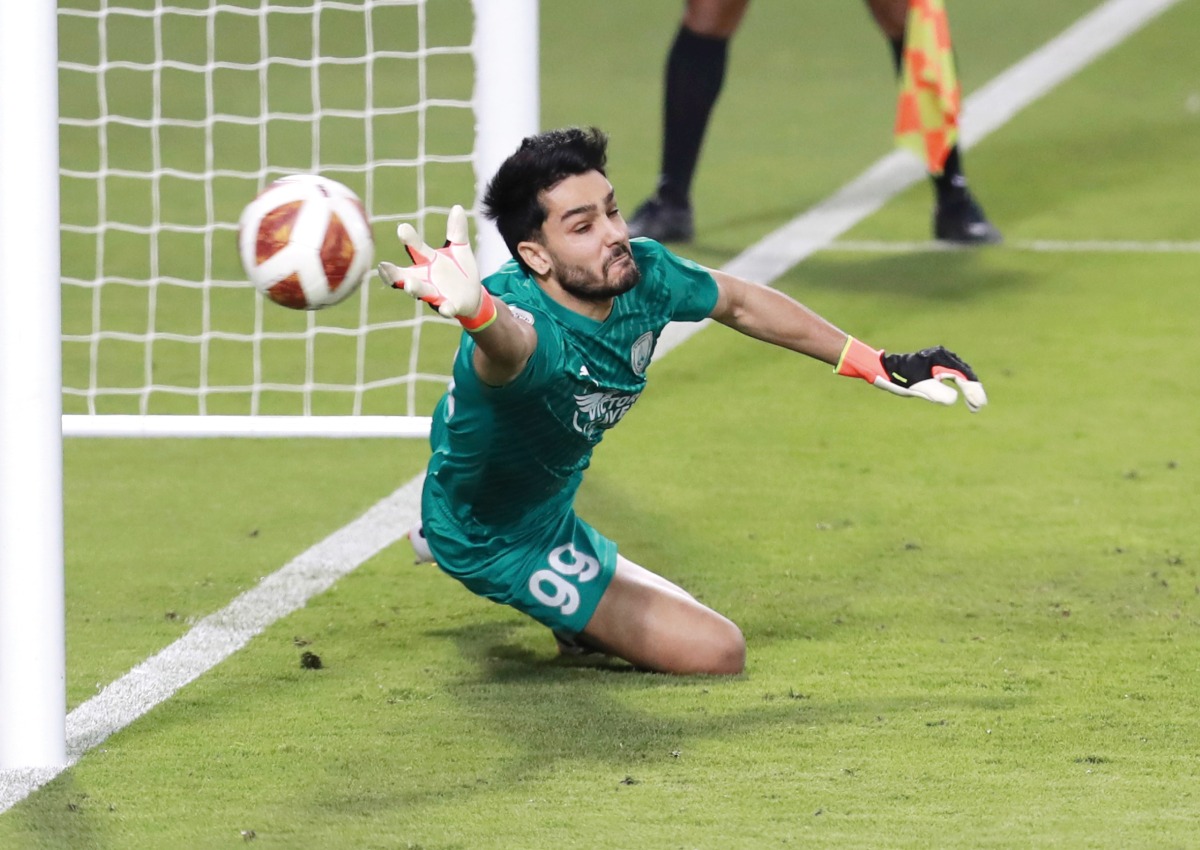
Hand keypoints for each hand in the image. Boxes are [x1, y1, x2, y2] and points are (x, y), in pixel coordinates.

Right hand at [377, 204, 495, 330]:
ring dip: (414, 288)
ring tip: (408, 285)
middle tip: (384, 267)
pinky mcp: (451, 306)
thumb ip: (457, 232)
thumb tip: (457, 208)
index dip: (409, 239)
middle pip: (405, 276)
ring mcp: (436, 294)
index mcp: (427, 262)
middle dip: (395, 273)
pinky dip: (445, 309)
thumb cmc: (459, 272)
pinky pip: (446, 308)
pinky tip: (445, 309)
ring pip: (421, 292)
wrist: (473, 297)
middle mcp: (426, 279)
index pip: (415, 248)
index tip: (402, 228)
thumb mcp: (460, 249)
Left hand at [836, 337, 987, 412]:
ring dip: (969, 390)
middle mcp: (944, 356)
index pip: (963, 375)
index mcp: (941, 358)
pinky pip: (955, 376)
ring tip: (975, 407)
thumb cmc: (901, 376)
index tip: (978, 404)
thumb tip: (955, 399)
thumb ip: (937, 393)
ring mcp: (941, 359)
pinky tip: (964, 398)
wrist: (886, 368)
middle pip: (965, 374)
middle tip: (978, 408)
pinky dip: (961, 387)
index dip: (973, 390)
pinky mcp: (938, 365)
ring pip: (962, 375)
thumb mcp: (919, 387)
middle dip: (974, 391)